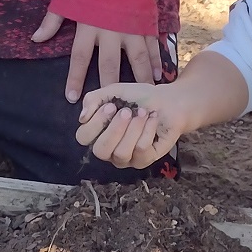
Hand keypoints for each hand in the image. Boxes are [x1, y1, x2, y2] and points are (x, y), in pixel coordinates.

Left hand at [33, 12, 166, 101]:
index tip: (72, 99)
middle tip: (111, 109)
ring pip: (136, 59)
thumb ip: (52, 20)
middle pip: (109, 65)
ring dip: (138, 79)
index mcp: (89, 27)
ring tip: (141, 96)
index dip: (75, 79)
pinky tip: (158, 75)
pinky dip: (156, 60)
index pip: (79, 58)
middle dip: (109, 87)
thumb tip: (35, 39)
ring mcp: (131, 28)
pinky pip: (151, 45)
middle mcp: (111, 32)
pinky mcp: (146, 22)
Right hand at [75, 81, 190, 168]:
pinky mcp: (145, 160)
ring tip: (143, 113)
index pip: (83, 137)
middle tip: (127, 111)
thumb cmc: (139, 97)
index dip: (95, 123)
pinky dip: (148, 130)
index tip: (111, 105)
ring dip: (134, 129)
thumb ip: (93, 100)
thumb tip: (82, 117)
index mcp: (98, 133)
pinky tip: (153, 119)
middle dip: (114, 129)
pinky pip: (141, 150)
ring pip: (121, 153)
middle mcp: (109, 150)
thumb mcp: (113, 91)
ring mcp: (127, 158)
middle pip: (100, 151)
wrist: (168, 101)